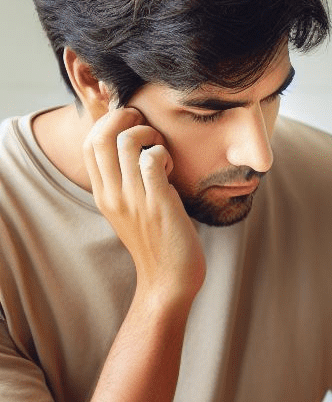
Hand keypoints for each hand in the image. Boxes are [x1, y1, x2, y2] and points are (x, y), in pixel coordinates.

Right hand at [82, 103, 205, 306]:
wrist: (169, 281)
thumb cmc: (158, 245)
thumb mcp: (132, 212)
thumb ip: (128, 185)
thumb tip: (140, 155)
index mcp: (103, 195)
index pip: (89, 144)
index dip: (109, 124)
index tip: (132, 127)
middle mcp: (113, 195)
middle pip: (102, 135)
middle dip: (125, 120)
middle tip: (148, 129)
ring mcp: (133, 199)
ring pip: (127, 142)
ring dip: (149, 136)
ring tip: (162, 151)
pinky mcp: (158, 204)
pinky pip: (152, 160)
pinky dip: (163, 154)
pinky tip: (171, 169)